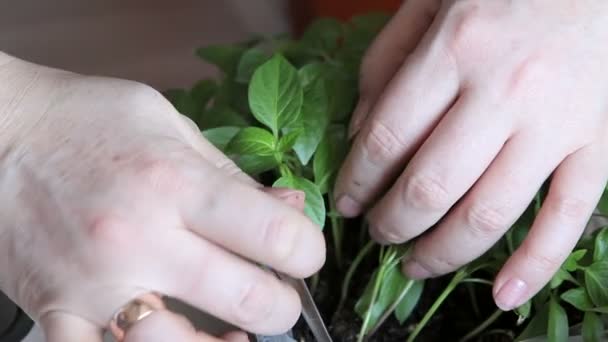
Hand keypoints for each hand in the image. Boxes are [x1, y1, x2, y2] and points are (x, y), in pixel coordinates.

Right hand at [0, 55, 324, 339]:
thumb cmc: (87, 121)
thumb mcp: (169, 125)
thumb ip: (233, 175)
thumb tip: (289, 209)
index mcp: (177, 183)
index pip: (276, 236)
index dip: (307, 251)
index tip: (302, 251)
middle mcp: (141, 237)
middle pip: (252, 301)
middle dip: (282, 305)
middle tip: (277, 292)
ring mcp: (98, 283)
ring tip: (236, 328)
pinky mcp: (59, 310)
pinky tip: (170, 338)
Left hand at [335, 0, 607, 310]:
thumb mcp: (431, 2)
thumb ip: (386, 62)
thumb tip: (358, 133)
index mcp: (456, 49)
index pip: (387, 138)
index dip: (357, 181)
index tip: (346, 204)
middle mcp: (506, 91)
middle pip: (431, 186)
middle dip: (392, 224)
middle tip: (377, 235)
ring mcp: (557, 122)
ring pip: (490, 213)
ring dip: (442, 251)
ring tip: (414, 263)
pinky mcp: (599, 143)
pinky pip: (567, 218)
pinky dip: (535, 266)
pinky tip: (503, 296)